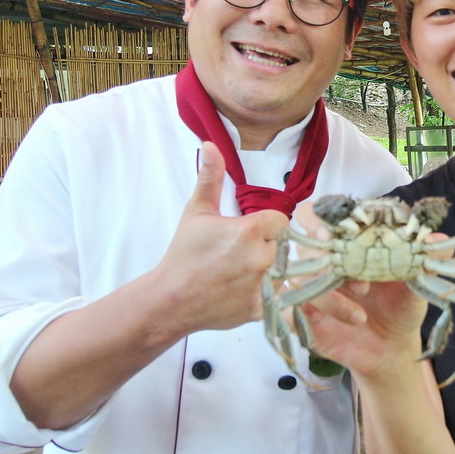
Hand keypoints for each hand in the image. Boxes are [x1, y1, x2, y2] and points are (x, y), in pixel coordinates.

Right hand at [154, 142, 288, 331]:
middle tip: (241, 256)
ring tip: (243, 274)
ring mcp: (262, 285)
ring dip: (271, 271)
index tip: (248, 233)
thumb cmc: (184, 254)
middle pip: (282, 245)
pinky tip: (248, 291)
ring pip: (284, 271)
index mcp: (250, 230)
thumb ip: (210, 177)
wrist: (170, 299)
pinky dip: (270, 295)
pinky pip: (280, 296)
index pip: (279, 221)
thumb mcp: (196, 212)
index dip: (265, 226)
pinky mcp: (261, 308)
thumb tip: (211, 145)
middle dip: (267, 248)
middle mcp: (261, 257)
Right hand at [289, 202, 433, 380]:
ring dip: (332, 283)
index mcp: (349, 242)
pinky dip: (325, 308)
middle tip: (348, 259)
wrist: (392, 348)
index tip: (348, 223)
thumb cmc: (400, 305)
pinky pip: (295, 305)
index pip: (326, 214)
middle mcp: (327, 260)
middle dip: (325, 245)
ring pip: (302, 272)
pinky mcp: (305, 314)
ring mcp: (314, 286)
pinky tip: (355, 318)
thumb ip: (427, 259)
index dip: (328, 214)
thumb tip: (441, 240)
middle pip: (305, 237)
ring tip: (364, 296)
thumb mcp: (418, 281)